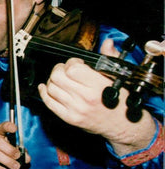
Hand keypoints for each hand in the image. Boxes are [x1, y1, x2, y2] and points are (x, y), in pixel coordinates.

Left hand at [38, 39, 154, 153]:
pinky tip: (45, 88)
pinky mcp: (69, 118)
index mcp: (98, 86)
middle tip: (64, 70)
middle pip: (57, 77)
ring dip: (52, 80)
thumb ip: (110, 58)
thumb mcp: (118, 78)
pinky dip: (44, 93)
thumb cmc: (121, 102)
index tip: (76, 63)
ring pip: (51, 88)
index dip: (71, 63)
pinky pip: (49, 103)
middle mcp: (85, 98)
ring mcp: (76, 109)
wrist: (124, 125)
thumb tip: (107, 43)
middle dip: (59, 69)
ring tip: (59, 79)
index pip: (73, 68)